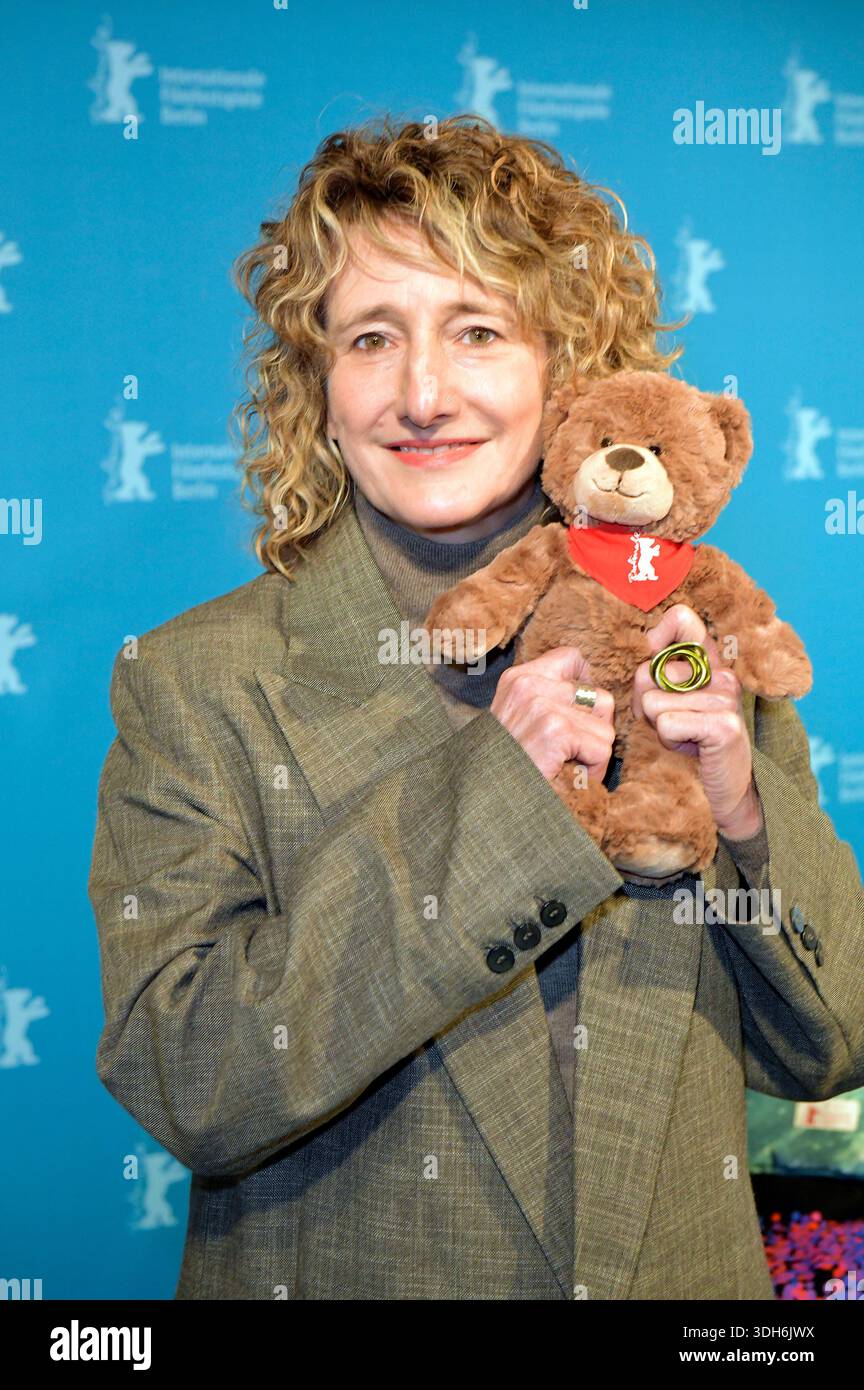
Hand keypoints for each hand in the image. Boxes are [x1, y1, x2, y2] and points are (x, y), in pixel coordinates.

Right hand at [491, 646, 615, 783]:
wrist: (483, 795)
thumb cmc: (506, 763)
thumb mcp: (517, 719)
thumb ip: (546, 698)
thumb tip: (593, 692)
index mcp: (518, 678)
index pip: (571, 657)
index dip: (587, 683)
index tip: (583, 710)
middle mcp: (529, 685)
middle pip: (599, 696)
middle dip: (595, 730)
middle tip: (572, 753)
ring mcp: (543, 706)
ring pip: (605, 727)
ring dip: (594, 754)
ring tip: (568, 767)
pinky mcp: (556, 731)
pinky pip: (601, 748)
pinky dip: (593, 770)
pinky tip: (570, 777)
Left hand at [632, 604, 763, 839]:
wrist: (722, 792)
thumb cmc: (688, 746)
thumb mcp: (664, 705)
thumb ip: (651, 677)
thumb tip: (641, 665)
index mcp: (709, 663)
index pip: (682, 619)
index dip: (653, 640)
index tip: (650, 667)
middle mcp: (721, 674)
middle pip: (649, 671)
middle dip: (644, 703)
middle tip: (669, 723)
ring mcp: (725, 698)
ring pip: (652, 702)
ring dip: (657, 726)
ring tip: (682, 738)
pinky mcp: (724, 725)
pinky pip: (666, 723)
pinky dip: (668, 740)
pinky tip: (690, 748)